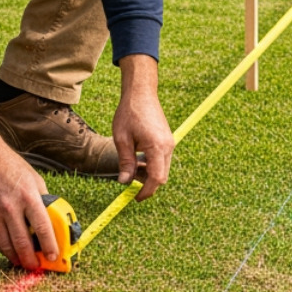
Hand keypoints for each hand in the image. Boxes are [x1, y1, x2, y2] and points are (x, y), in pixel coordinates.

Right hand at [0, 123, 56, 268]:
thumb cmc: (11, 167)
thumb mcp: (35, 179)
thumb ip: (42, 200)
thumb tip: (50, 221)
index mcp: (29, 196)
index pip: (43, 227)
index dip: (49, 245)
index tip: (54, 256)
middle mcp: (11, 206)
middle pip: (23, 241)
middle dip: (31, 259)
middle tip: (37, 266)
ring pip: (6, 244)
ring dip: (16, 258)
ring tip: (24, 263)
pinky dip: (3, 248)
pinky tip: (10, 252)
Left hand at [112, 54, 172, 200]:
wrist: (141, 92)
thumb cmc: (130, 113)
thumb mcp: (122, 139)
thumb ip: (125, 162)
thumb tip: (124, 182)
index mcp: (157, 147)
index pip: (156, 179)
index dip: (146, 191)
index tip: (135, 198)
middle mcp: (167, 146)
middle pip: (161, 176)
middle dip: (147, 184)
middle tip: (130, 185)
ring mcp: (169, 143)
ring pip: (162, 168)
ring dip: (148, 174)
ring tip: (131, 168)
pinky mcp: (167, 140)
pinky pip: (162, 159)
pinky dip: (151, 165)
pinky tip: (137, 159)